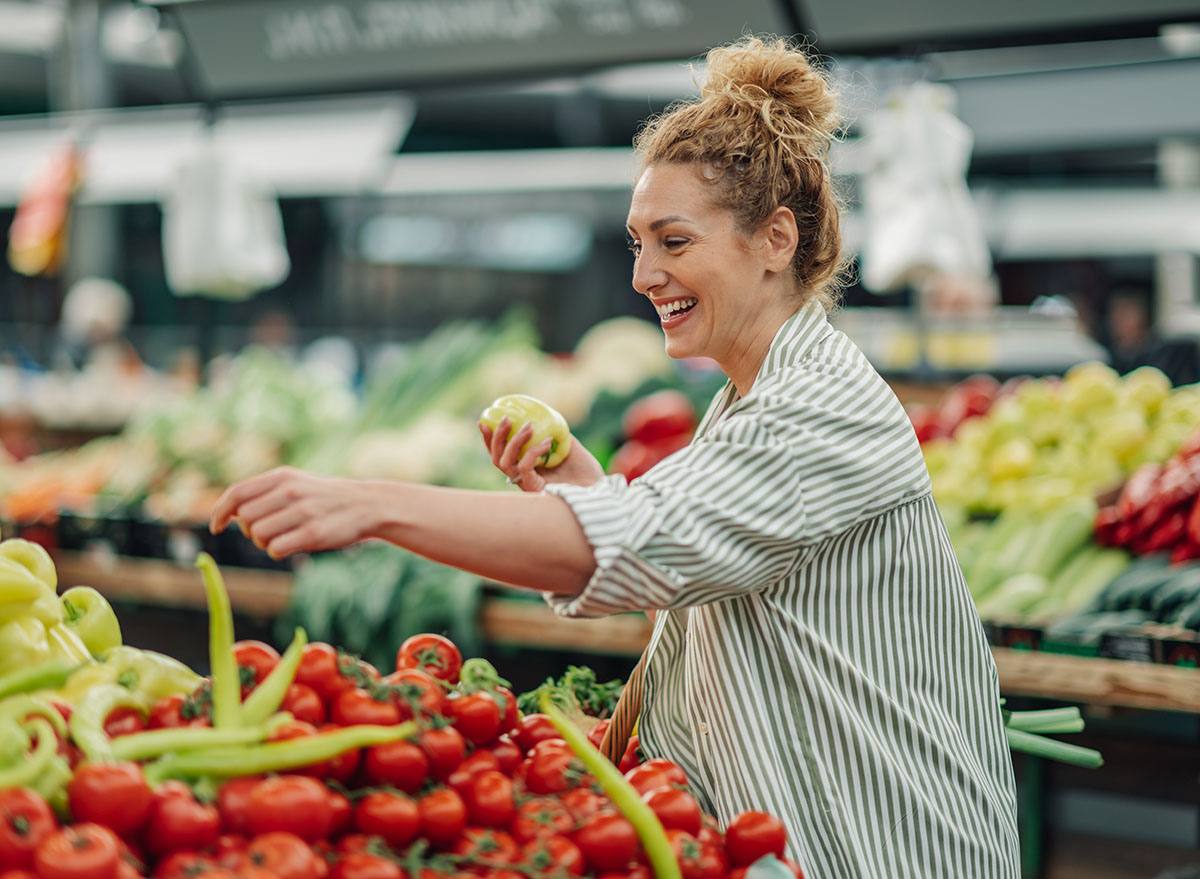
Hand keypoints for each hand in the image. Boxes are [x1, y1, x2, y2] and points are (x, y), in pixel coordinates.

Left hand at [209, 467, 376, 558]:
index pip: (237, 493)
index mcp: (283, 476)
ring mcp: (303, 512)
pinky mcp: (313, 534)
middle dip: (249, 530)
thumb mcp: (295, 482)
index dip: (220, 511)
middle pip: (246, 518)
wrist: (366, 505)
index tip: (216, 526)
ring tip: (283, 538)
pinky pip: (275, 549)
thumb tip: (230, 511)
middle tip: (266, 532)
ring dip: (264, 542)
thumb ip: (264, 491)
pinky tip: (291, 546)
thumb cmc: (323, 497)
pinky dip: (277, 551)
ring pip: (258, 535)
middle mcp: (291, 491)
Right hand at [479, 417, 604, 492]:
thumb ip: (557, 434)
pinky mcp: (535, 490)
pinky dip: (532, 451)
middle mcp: (524, 479)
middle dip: (496, 437)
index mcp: (528, 469)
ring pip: (505, 463)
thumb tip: (546, 416)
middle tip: (504, 418)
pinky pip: (524, 468)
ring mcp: (528, 485)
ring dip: (513, 441)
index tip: (485, 420)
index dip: (489, 439)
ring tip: (528, 426)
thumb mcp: (570, 447)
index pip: (502, 454)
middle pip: (497, 459)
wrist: (601, 491)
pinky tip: (547, 442)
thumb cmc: (587, 473)